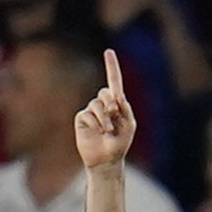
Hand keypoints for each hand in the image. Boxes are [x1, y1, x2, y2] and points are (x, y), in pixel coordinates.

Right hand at [75, 50, 137, 170]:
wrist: (106, 160)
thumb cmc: (120, 143)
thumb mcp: (129, 126)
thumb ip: (125, 109)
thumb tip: (116, 95)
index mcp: (116, 104)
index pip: (114, 82)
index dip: (111, 66)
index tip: (109, 52)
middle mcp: (103, 104)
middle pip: (105, 92)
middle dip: (111, 103)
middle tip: (114, 115)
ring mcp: (91, 111)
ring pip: (96, 104)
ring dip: (105, 117)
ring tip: (107, 130)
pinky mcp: (82, 119)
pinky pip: (87, 114)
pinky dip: (95, 122)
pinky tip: (98, 132)